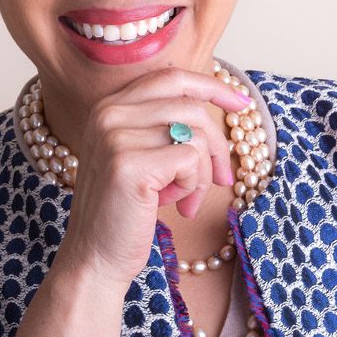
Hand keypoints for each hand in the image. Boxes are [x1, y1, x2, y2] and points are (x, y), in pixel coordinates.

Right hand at [54, 66, 251, 289]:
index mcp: (109, 106)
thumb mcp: (142, 156)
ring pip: (195, 134)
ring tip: (188, 200)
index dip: (211, 87)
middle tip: (222, 180)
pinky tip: (177, 206)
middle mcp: (108, 114)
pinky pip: (191, 159)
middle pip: (191, 107)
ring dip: (203, 173)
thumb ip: (166, 126)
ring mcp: (116, 136)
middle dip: (218, 146)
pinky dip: (194, 186)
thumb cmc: (125, 210)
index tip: (241, 104)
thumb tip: (226, 103)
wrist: (94, 258)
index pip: (171, 78)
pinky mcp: (130, 164)